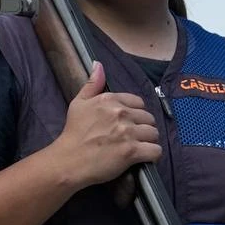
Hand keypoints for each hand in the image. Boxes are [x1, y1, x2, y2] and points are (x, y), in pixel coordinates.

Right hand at [52, 61, 161, 189]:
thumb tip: (98, 64)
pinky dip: (152, 155)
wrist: (68, 160)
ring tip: (138, 147)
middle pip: (149, 118)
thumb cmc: (73, 133)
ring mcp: (128, 132)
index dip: (135, 114)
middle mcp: (121, 113)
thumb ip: (92, 84)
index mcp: (110, 100)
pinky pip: (155, 150)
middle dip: (143, 128)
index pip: (139, 102)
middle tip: (132, 138)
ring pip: (154, 133)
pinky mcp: (132, 151)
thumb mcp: (78, 103)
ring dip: (148, 141)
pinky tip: (143, 157)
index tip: (128, 123)